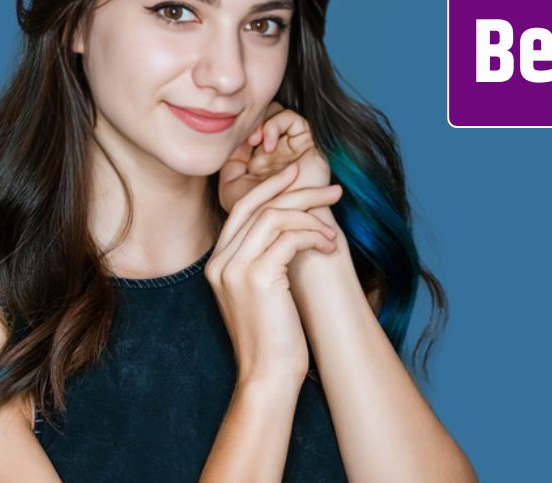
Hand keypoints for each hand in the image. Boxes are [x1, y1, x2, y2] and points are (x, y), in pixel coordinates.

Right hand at [205, 162, 344, 384]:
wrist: (268, 376)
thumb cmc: (273, 338)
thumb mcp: (262, 292)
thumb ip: (265, 260)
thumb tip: (294, 227)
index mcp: (218, 263)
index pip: (242, 209)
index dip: (271, 188)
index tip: (297, 176)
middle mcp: (220, 262)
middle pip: (258, 206)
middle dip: (298, 191)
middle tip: (332, 190)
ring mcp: (235, 268)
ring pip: (276, 217)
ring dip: (312, 219)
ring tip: (334, 233)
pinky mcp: (257, 277)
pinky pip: (290, 237)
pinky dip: (314, 237)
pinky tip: (328, 248)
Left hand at [220, 101, 332, 212]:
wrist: (285, 224)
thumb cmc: (257, 213)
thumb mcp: (231, 188)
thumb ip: (228, 162)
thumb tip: (233, 139)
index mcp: (261, 161)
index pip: (250, 130)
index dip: (239, 130)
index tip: (230, 142)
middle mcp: (278, 152)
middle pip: (263, 117)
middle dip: (251, 122)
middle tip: (245, 138)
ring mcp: (293, 147)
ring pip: (277, 114)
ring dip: (263, 123)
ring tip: (256, 140)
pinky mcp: (309, 144)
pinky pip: (294, 119)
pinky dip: (277, 124)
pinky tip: (269, 143)